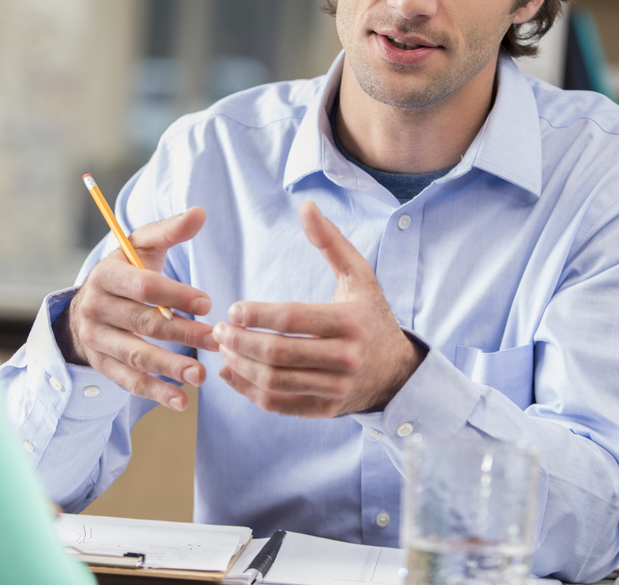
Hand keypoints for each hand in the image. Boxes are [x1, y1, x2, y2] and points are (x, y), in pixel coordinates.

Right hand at [58, 207, 218, 410]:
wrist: (89, 304)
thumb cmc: (126, 271)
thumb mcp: (142, 247)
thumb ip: (171, 231)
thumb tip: (200, 213)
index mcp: (107, 275)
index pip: (143, 287)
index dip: (176, 295)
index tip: (207, 304)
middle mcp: (96, 308)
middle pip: (143, 323)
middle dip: (182, 333)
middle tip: (216, 341)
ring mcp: (96, 339)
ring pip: (136, 355)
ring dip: (170, 367)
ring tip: (201, 375)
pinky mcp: (101, 364)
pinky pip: (128, 382)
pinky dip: (155, 392)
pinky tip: (182, 401)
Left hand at [213, 201, 423, 416]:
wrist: (398, 371)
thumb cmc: (371, 316)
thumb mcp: (360, 276)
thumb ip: (331, 242)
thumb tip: (306, 207)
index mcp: (350, 322)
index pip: (292, 319)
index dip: (256, 315)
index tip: (233, 309)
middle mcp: (345, 358)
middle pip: (278, 353)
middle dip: (240, 341)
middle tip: (219, 330)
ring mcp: (336, 388)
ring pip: (274, 381)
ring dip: (240, 365)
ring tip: (224, 348)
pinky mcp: (325, 410)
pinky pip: (278, 404)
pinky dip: (248, 390)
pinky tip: (232, 372)